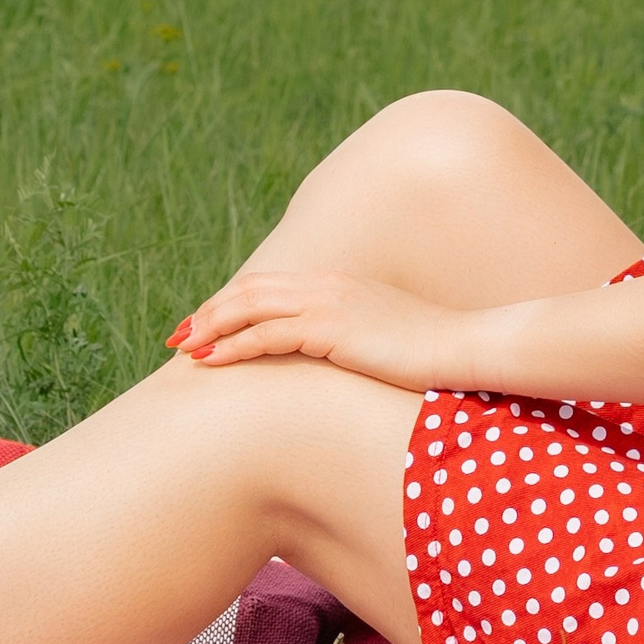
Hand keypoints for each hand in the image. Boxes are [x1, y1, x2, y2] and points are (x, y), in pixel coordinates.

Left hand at [165, 268, 461, 389]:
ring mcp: (328, 303)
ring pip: (250, 306)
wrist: (462, 346)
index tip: (206, 322)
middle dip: (211, 310)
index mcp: (338, 283)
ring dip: (211, 325)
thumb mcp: (385, 335)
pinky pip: (266, 334)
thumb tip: (338, 353)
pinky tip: (210, 361)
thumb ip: (355, 334)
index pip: (271, 285)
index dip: (233, 301)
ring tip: (183, 347)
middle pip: (252, 289)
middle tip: (180, 334)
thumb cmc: (431, 351)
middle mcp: (328, 284)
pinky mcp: (330, 330)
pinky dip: (232, 345)